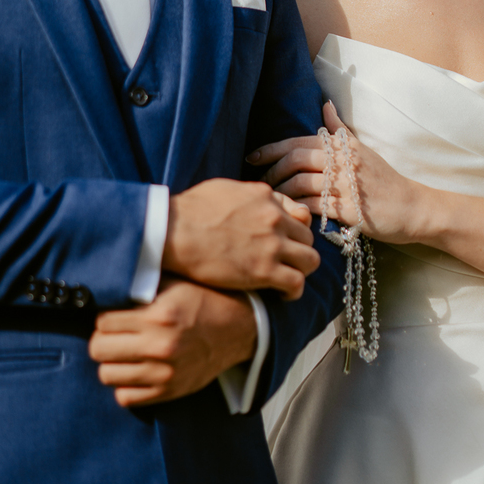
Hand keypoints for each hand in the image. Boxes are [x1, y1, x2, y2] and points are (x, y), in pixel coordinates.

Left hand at [89, 278, 257, 406]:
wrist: (238, 330)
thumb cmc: (203, 302)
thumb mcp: (175, 284)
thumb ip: (142, 285)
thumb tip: (109, 285)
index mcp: (159, 315)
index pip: (103, 321)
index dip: (103, 318)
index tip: (112, 317)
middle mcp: (159, 345)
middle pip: (98, 349)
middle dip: (101, 340)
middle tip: (112, 336)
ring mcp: (164, 372)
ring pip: (106, 374)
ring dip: (110, 363)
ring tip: (122, 354)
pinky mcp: (169, 391)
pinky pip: (125, 397)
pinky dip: (124, 385)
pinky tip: (134, 372)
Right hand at [164, 179, 318, 297]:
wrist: (173, 231)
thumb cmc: (189, 210)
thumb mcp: (224, 188)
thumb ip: (248, 194)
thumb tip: (253, 199)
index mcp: (265, 197)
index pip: (299, 213)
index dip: (295, 229)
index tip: (287, 240)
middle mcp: (274, 218)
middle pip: (308, 238)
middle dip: (300, 250)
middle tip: (287, 263)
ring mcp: (272, 245)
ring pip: (311, 260)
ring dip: (302, 270)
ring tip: (288, 278)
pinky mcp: (264, 270)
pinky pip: (297, 283)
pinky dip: (294, 291)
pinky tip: (283, 295)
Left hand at [247, 101, 417, 244]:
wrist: (412, 207)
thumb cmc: (383, 179)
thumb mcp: (362, 148)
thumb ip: (340, 129)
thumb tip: (326, 104)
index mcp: (342, 144)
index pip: (297, 141)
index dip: (271, 149)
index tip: (252, 157)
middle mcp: (342, 160)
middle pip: (294, 159)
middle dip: (272, 170)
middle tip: (261, 182)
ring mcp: (345, 184)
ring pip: (299, 183)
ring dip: (280, 192)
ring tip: (273, 199)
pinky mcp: (347, 208)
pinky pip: (311, 206)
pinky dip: (295, 208)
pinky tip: (289, 211)